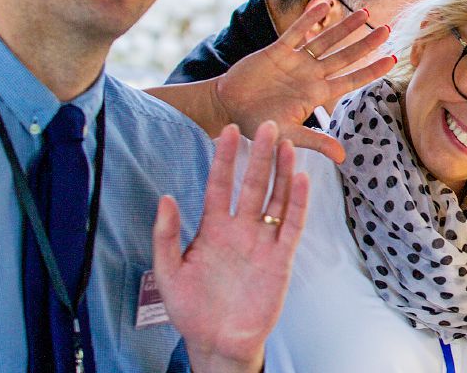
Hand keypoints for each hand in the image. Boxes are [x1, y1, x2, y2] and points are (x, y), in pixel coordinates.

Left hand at [152, 122, 308, 372]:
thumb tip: (166, 198)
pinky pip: (292, 225)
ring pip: (276, 198)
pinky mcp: (281, 258)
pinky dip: (298, 202)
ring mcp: (262, 241)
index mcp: (213, 228)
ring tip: (286, 144)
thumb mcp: (168, 272)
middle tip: (266, 125)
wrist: (217, 341)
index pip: (220, 185)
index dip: (224, 159)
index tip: (227, 131)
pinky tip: (300, 178)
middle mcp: (240, 229)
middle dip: (258, 155)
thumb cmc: (191, 309)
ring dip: (281, 172)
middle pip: (252, 184)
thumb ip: (166, 236)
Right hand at [214, 3, 393, 161]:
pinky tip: (326, 4)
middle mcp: (311, 75)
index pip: (352, 80)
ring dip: (345, 27)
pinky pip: (297, 31)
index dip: (372, 70)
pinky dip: (310, 18)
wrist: (226, 108)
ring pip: (326, 40)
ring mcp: (296, 61)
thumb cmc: (256, 125)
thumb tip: (342, 157)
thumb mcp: (287, 135)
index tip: (393, 59)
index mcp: (317, 94)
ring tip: (366, 12)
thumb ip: (314, 141)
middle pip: (346, 56)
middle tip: (389, 29)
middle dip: (367, 44)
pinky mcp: (277, 50)